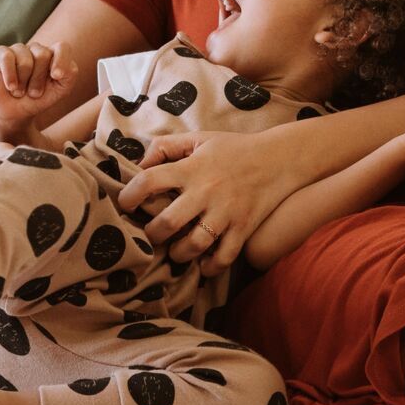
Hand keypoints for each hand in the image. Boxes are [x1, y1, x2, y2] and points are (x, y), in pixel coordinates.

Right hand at [0, 40, 77, 141]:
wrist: (14, 113)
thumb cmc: (38, 100)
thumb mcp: (60, 90)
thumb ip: (70, 75)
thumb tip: (61, 67)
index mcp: (53, 55)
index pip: (62, 47)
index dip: (61, 60)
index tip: (56, 76)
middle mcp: (36, 49)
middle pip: (43, 54)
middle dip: (38, 79)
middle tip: (33, 92)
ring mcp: (18, 50)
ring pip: (25, 59)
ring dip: (23, 82)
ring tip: (19, 91)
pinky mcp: (0, 53)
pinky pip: (6, 57)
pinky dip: (9, 76)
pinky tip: (10, 86)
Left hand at [118, 130, 293, 277]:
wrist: (279, 158)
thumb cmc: (233, 148)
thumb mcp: (199, 138)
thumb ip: (166, 146)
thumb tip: (139, 163)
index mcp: (192, 168)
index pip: (149, 181)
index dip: (130, 195)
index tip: (125, 204)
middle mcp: (206, 192)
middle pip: (167, 223)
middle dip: (151, 234)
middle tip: (150, 234)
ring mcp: (226, 213)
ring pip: (193, 245)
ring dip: (178, 254)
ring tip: (174, 250)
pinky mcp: (243, 228)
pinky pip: (224, 257)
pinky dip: (210, 267)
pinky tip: (203, 264)